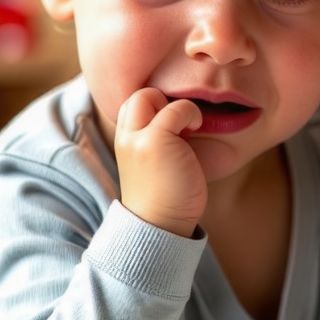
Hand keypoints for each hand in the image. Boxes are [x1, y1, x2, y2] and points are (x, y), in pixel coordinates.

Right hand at [115, 88, 205, 236]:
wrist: (161, 225)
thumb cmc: (167, 198)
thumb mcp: (155, 163)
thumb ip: (157, 140)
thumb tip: (180, 121)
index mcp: (124, 142)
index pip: (132, 104)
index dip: (155, 106)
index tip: (174, 125)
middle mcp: (124, 137)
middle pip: (137, 95)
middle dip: (162, 101)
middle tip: (180, 126)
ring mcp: (137, 138)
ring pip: (150, 95)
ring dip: (177, 107)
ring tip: (188, 129)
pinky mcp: (155, 140)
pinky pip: (175, 109)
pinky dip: (190, 113)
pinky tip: (195, 128)